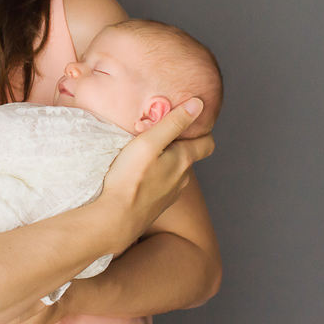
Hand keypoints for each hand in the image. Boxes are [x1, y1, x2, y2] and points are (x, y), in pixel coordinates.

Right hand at [98, 98, 214, 248]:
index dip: (201, 131)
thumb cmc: (129, 178)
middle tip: (156, 135)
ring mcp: (170, 195)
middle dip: (177, 145)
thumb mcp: (149, 142)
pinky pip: (161, 186)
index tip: (189, 123)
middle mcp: (182, 179)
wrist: (116, 219)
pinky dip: (154, 178)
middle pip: (188, 157)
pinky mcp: (156, 206)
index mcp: (183, 160)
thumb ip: (173, 123)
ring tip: (145, 155)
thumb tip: (197, 104)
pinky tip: (138, 177)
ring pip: (173, 172)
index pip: (207, 144)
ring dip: (164, 162)